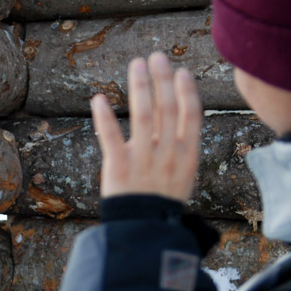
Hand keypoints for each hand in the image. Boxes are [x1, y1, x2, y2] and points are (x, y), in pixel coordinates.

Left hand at [91, 52, 202, 201]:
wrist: (145, 233)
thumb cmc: (162, 206)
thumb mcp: (183, 178)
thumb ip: (179, 150)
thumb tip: (178, 121)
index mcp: (187, 157)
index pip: (191, 117)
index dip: (186, 92)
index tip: (181, 72)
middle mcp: (167, 154)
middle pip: (167, 109)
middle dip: (162, 81)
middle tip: (156, 58)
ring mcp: (143, 160)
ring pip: (143, 116)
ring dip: (140, 88)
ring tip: (137, 65)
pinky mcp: (119, 167)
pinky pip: (111, 137)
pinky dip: (105, 118)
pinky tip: (99, 99)